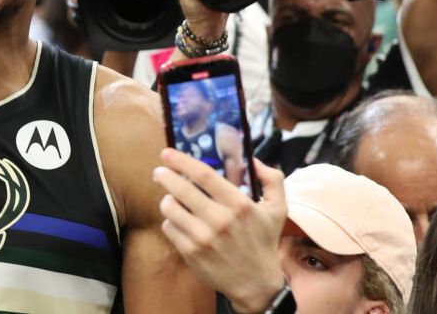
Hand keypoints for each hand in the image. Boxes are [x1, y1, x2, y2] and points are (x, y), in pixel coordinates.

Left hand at [153, 149, 286, 313]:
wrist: (256, 284)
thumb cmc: (264, 242)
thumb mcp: (278, 209)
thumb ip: (272, 180)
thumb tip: (254, 160)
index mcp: (239, 204)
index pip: (203, 174)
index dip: (181, 161)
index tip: (167, 153)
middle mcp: (220, 220)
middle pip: (180, 188)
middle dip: (164, 176)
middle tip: (159, 172)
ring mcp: (203, 238)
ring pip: (169, 208)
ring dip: (167, 200)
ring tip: (173, 200)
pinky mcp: (191, 253)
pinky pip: (168, 228)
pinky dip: (170, 222)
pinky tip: (180, 222)